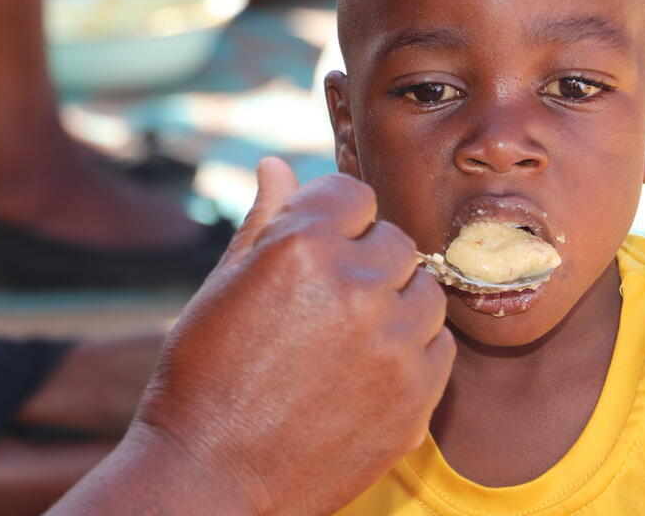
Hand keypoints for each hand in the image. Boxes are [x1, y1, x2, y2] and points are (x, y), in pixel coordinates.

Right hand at [129, 157, 454, 513]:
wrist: (211, 479)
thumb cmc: (204, 377)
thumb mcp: (222, 286)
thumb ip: (264, 220)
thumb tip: (276, 165)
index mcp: (302, 245)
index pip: (354, 194)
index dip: (333, 221)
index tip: (317, 250)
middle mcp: (357, 285)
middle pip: (394, 241)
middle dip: (364, 261)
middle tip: (323, 305)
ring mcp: (394, 344)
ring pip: (426, 290)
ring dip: (396, 304)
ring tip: (348, 338)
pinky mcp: (416, 398)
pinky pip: (440, 347)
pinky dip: (412, 353)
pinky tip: (366, 373)